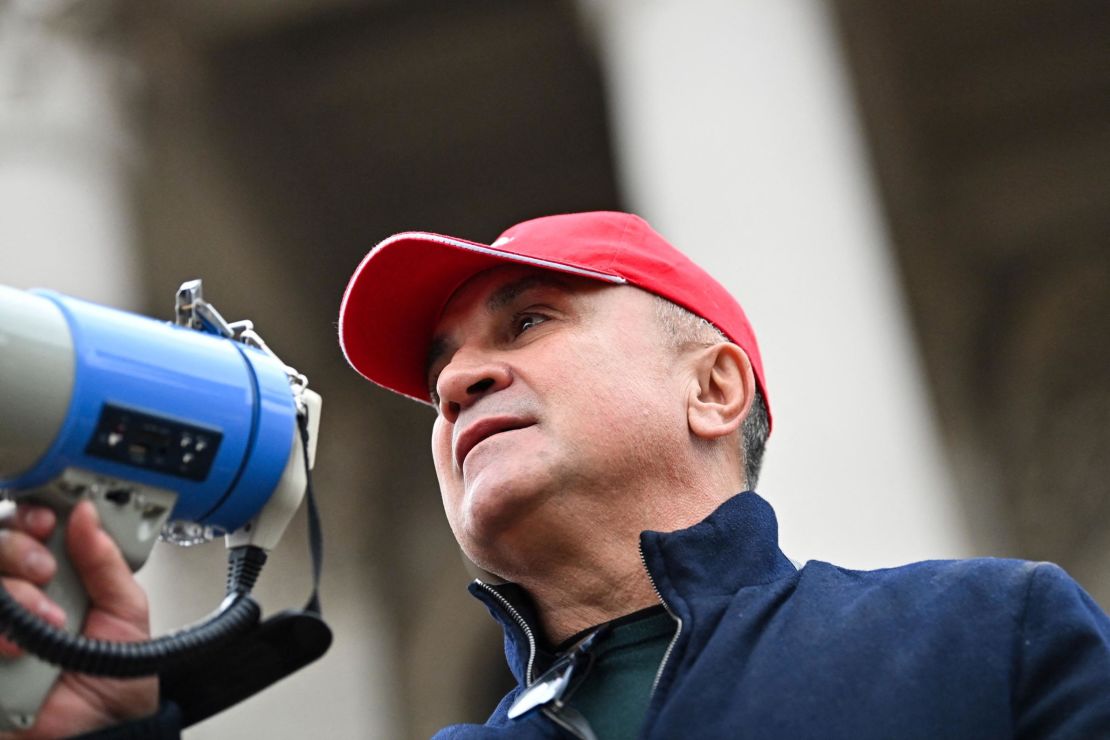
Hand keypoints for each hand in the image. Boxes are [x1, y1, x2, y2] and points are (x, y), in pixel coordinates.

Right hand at [0, 500, 157, 737]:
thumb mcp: (127, 615)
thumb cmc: (114, 684)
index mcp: (53, 578)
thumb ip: (107, 564)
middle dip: (16, 547)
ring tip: (47, 621)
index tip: (48, 521)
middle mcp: (16, 599)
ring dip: (11, 593)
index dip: (28, 517)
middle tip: (46, 569)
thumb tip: (87, 513)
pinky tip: (17, 648)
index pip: (22, 529)